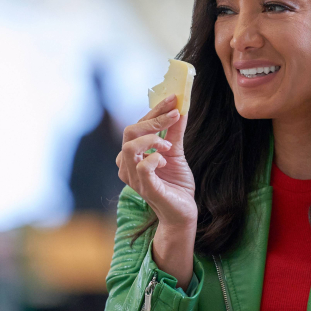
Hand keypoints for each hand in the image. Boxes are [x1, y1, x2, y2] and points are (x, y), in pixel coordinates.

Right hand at [116, 94, 196, 228]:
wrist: (183, 211)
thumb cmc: (176, 184)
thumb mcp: (177, 153)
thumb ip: (175, 132)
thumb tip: (180, 109)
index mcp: (134, 154)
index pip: (138, 125)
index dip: (155, 110)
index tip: (174, 98)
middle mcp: (128, 165)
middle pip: (130, 132)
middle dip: (154, 119)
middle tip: (175, 115)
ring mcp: (134, 177)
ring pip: (129, 147)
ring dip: (152, 140)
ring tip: (169, 146)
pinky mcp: (145, 188)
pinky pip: (142, 167)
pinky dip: (155, 158)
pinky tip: (165, 161)